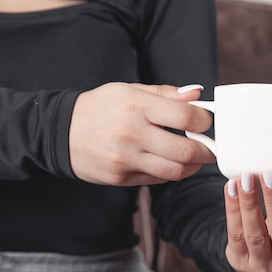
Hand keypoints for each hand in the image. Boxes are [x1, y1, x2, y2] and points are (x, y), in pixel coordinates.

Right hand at [69, 82, 215, 185]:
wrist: (60, 132)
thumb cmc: (100, 108)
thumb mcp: (130, 90)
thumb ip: (166, 93)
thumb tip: (197, 94)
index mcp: (137, 105)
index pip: (187, 117)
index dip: (206, 121)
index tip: (207, 122)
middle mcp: (132, 134)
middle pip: (186, 150)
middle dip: (207, 150)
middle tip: (211, 147)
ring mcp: (126, 159)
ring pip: (175, 171)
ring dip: (192, 166)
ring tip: (195, 158)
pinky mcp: (121, 178)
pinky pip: (157, 180)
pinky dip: (170, 173)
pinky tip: (170, 163)